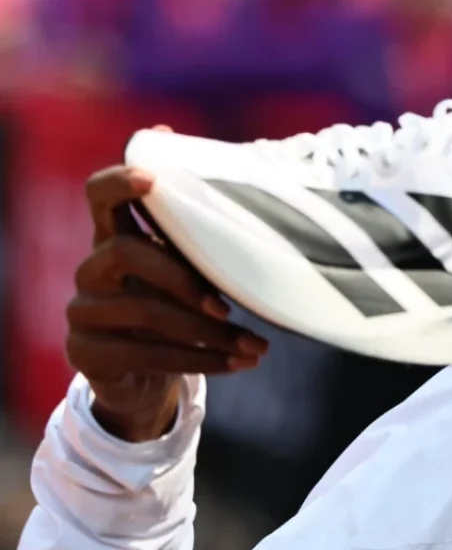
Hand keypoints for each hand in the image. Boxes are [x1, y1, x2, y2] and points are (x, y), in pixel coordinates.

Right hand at [69, 156, 268, 441]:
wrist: (145, 378)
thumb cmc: (178, 311)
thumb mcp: (190, 275)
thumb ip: (205, 247)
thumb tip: (265, 217)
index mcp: (116, 238)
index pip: (100, 196)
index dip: (119, 183)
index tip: (152, 177)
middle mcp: (91, 269)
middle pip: (125, 252)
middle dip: (183, 279)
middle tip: (227, 307)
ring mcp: (82, 311)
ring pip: (145, 310)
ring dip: (208, 332)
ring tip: (255, 346)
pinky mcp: (86, 353)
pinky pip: (145, 354)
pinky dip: (201, 360)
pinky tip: (237, 363)